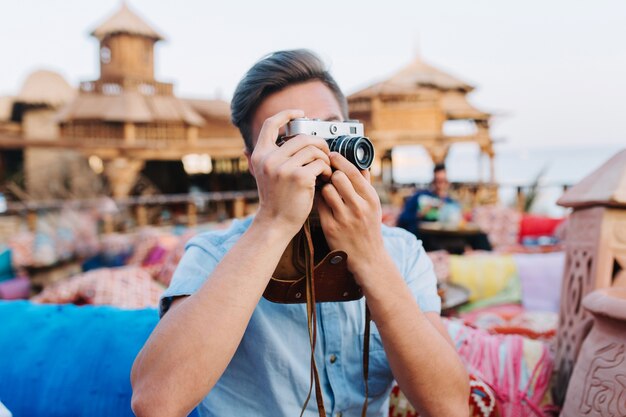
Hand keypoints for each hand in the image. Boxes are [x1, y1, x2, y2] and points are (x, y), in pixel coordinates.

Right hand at [251, 109, 331, 236]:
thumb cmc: (276, 199)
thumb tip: (280, 134)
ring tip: (325, 169)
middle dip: (318, 143)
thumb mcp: (265, 174)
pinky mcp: (299, 177)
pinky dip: (327, 170)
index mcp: (260, 155)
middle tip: (324, 153)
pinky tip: (325, 178)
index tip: (300, 113)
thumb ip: (272, 155)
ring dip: (324, 158)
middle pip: (301, 137)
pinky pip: (320, 163)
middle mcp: (269, 159)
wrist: (275, 223)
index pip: (270, 124)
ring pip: (313, 149)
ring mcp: (283, 168)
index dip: (286, 114)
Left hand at [317, 152, 384, 283]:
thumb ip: (366, 184)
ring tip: (324, 187)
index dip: (339, 160)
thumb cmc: (369, 227)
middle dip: (331, 173)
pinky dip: (318, 199)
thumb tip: (361, 164)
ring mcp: (344, 218)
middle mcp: (358, 207)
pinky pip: (319, 204)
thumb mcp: (374, 205)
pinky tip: (320, 200)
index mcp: (370, 198)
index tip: (332, 156)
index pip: (353, 171)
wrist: (367, 257)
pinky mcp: (330, 227)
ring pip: (326, 190)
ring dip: (323, 186)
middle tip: (327, 173)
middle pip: (338, 177)